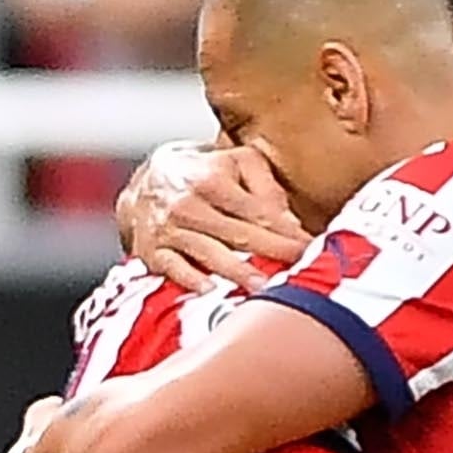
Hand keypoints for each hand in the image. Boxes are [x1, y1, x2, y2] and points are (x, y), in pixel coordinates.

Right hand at [125, 142, 309, 291]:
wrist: (142, 185)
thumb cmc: (199, 174)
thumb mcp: (233, 161)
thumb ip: (265, 184)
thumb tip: (290, 221)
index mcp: (212, 179)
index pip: (259, 211)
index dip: (287, 232)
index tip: (310, 247)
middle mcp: (189, 204)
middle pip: (240, 235)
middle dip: (273, 253)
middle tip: (301, 270)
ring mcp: (169, 230)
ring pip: (210, 255)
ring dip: (238, 273)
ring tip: (264, 289)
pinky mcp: (153, 253)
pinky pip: (174, 269)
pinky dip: (191, 281)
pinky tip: (210, 291)